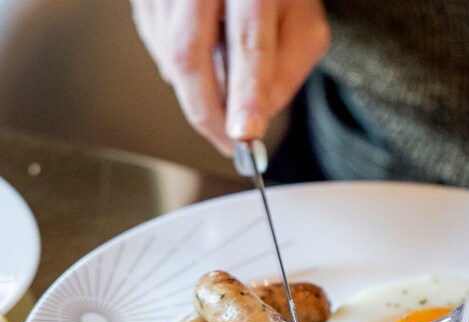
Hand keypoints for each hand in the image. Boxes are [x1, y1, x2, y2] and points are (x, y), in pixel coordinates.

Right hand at [130, 0, 329, 153]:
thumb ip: (287, 71)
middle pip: (190, 53)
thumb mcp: (302, 23)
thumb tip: (257, 118)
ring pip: (170, 56)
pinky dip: (181, 69)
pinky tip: (204, 60)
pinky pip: (158, 47)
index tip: (245, 134)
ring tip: (225, 88)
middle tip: (227, 143)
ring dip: (197, 90)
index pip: (248, 41)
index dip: (245, 93)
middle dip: (208, 111)